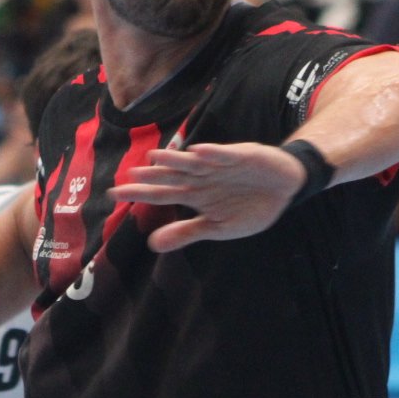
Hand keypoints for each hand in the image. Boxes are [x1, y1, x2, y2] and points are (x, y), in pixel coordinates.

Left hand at [108, 142, 308, 252]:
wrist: (284, 186)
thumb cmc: (249, 206)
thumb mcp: (218, 227)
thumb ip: (187, 232)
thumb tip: (152, 245)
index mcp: (195, 195)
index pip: (162, 194)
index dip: (139, 193)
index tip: (114, 194)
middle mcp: (202, 178)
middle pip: (172, 177)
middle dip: (152, 176)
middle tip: (128, 176)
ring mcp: (220, 166)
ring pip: (194, 163)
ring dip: (176, 160)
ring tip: (156, 158)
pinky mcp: (241, 156)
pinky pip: (225, 155)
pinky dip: (214, 154)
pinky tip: (199, 152)